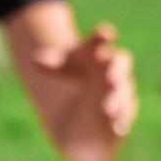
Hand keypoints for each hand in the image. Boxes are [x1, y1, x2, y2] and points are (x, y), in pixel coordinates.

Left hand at [24, 22, 137, 160]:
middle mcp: (114, 67)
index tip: (105, 33)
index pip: (102, 40)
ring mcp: (121, 88)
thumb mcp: (60, 67)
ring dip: (117, 99)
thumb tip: (34, 60)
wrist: (85, 98)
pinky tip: (116, 126)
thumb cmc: (75, 73)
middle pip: (120, 65)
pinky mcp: (124, 109)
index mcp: (98, 51)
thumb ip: (51, 63)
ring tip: (108, 109)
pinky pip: (126, 113)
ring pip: (124, 91)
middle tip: (110, 79)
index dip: (104, 35)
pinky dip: (122, 120)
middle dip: (116, 71)